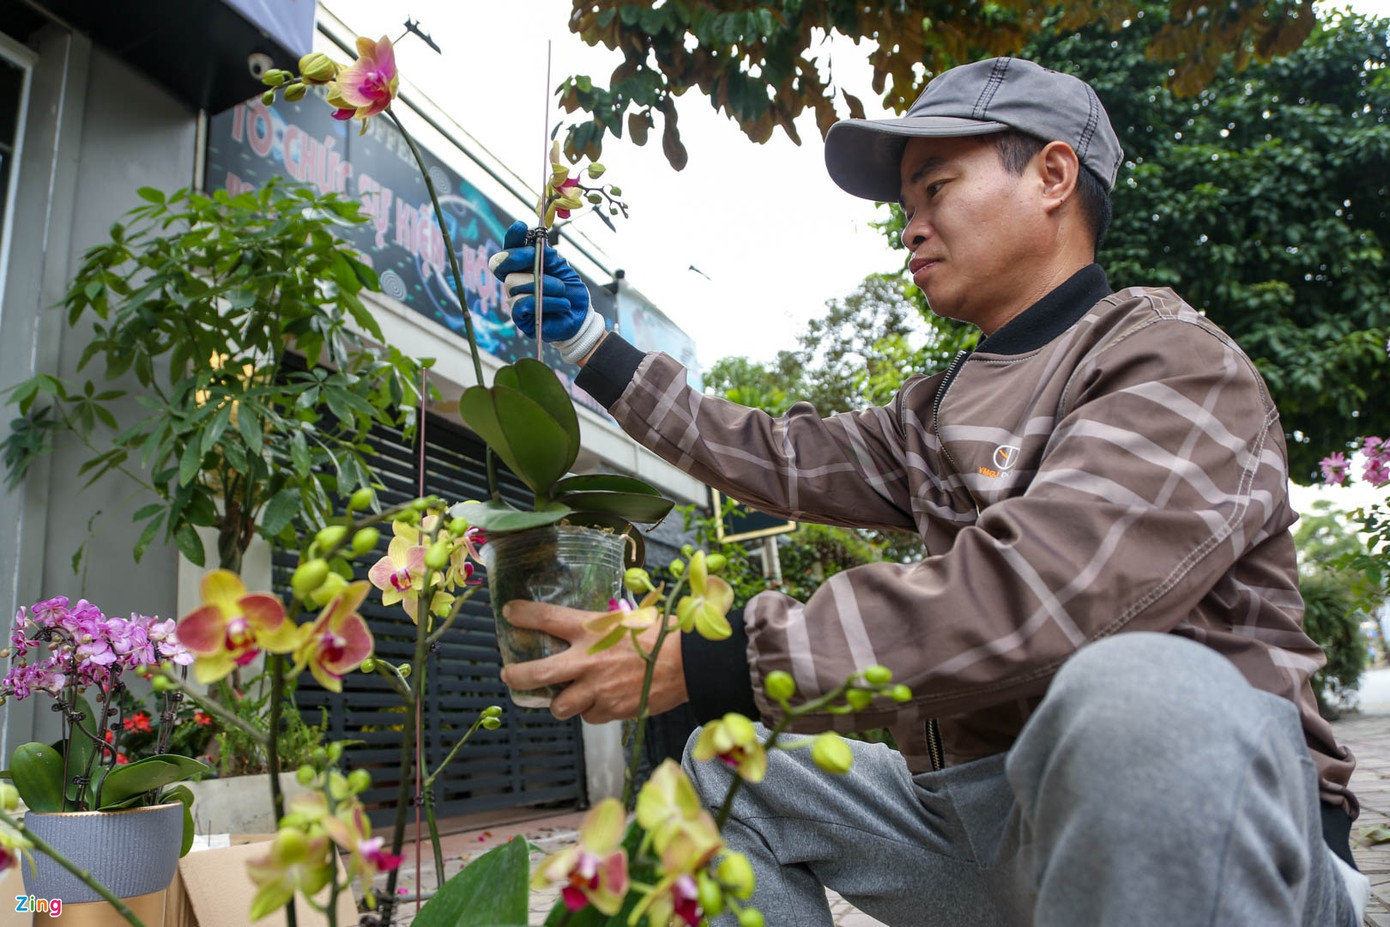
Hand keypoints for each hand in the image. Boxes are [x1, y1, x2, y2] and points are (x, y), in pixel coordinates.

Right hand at [487, 220, 592, 341]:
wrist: (581, 316)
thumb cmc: (569, 290)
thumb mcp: (562, 267)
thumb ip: (548, 256)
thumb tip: (537, 247)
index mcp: (522, 266)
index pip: (509, 249)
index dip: (512, 237)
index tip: (521, 226)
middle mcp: (514, 281)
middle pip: (502, 265)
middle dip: (519, 257)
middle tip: (539, 258)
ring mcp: (514, 298)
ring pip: (514, 283)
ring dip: (543, 283)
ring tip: (562, 289)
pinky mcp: (519, 317)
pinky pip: (523, 303)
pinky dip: (546, 301)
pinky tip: (562, 303)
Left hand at [498, 599, 688, 723]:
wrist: (689, 663)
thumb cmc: (663, 635)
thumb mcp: (627, 619)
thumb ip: (601, 628)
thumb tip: (587, 630)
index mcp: (591, 629)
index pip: (546, 618)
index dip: (522, 615)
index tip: (509, 613)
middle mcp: (587, 660)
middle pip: (535, 674)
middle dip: (516, 676)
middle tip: (510, 674)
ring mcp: (597, 689)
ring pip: (559, 706)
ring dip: (561, 702)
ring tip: (568, 696)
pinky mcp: (610, 710)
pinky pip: (589, 716)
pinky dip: (592, 710)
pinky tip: (603, 700)